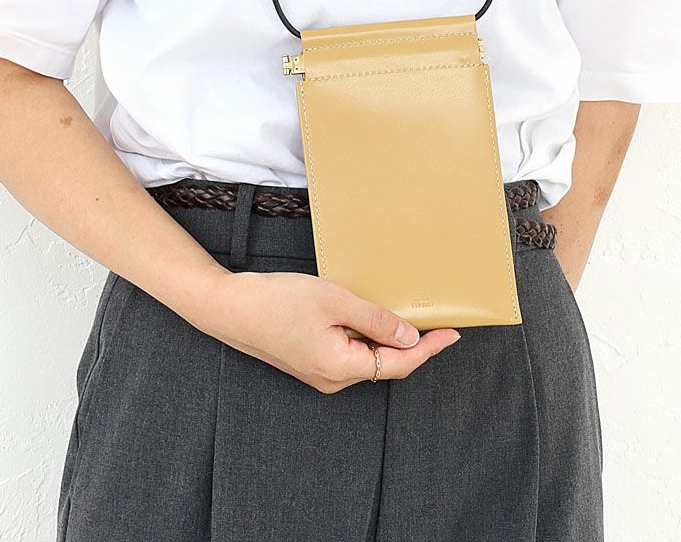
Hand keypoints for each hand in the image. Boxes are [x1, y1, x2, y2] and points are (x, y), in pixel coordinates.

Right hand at [207, 270, 461, 393]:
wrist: (228, 307)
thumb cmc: (276, 302)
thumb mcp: (334, 301)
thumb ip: (375, 320)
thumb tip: (408, 335)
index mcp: (342, 368)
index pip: (400, 363)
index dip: (429, 348)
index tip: (452, 333)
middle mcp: (332, 379)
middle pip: (384, 363)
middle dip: (410, 343)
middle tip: (432, 317)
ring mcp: (319, 373)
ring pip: (366, 357)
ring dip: (385, 338)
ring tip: (399, 311)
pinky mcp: (309, 361)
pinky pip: (348, 352)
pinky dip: (364, 337)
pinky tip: (366, 314)